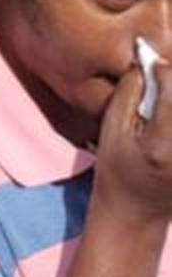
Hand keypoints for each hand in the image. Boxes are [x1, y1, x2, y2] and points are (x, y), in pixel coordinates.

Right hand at [91, 53, 171, 224]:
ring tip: (163, 106)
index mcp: (162, 142)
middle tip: (163, 80)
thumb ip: (129, 93)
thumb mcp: (111, 130)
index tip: (152, 68)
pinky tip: (165, 119)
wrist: (136, 214)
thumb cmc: (117, 171)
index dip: (162, 69)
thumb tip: (146, 62)